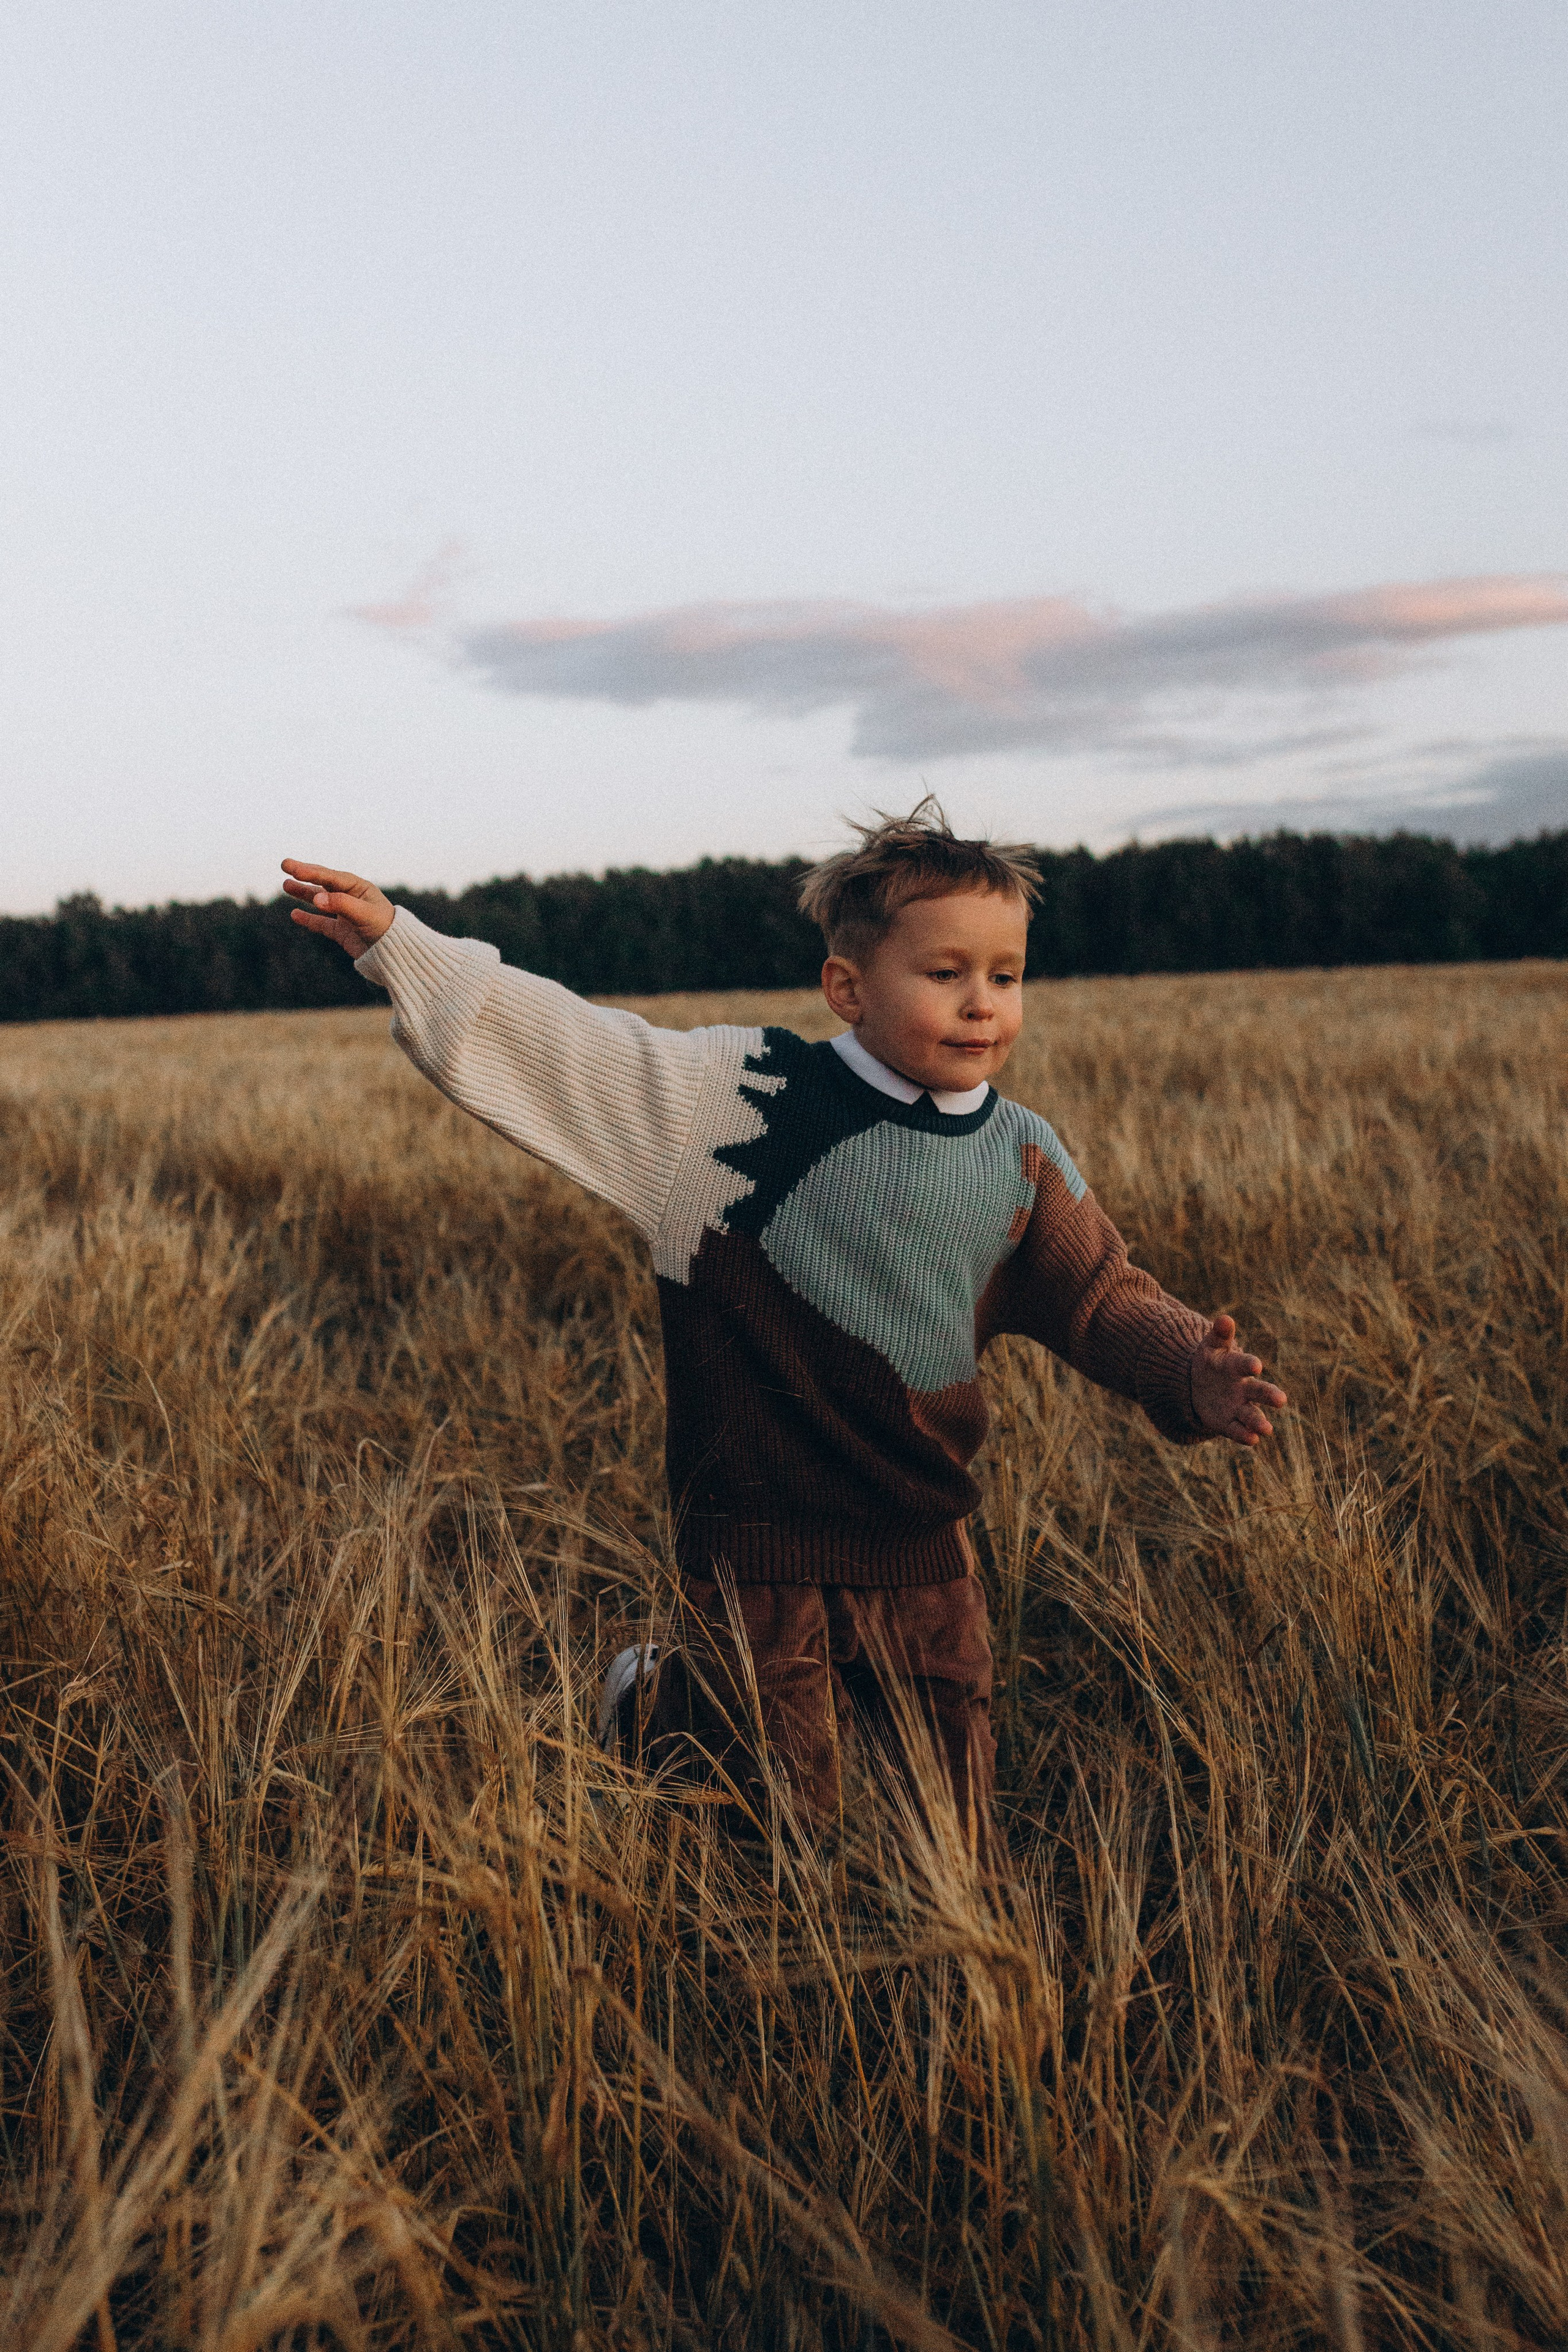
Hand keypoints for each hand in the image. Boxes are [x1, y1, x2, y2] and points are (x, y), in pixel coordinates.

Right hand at [281, 861, 394, 955]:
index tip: (293, 868)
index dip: (311, 871)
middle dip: (304, 875)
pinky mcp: (341, 931)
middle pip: (323, 883)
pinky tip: (295, 914)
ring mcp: (345, 914)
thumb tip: (315, 899)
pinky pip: (321, 923)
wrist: (396, 953)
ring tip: (286, 885)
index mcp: (359, 888)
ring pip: (319, 901)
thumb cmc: (385, 928)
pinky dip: (309, 919)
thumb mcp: (364, 914)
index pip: (330, 876)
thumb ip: (340, 904)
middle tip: (284, 865)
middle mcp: (350, 897)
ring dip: (303, 893)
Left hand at [1188, 1313, 1286, 1445]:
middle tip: (1281, 1400)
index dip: (1249, 1364)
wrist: (1200, 1384)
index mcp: (1237, 1367)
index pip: (1244, 1364)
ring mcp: (1238, 1407)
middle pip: (1259, 1392)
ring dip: (1259, 1422)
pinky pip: (1237, 1431)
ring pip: (1252, 1415)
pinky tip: (1252, 1440)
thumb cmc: (1211, 1362)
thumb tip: (1224, 1319)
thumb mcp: (1211, 1347)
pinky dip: (1245, 1435)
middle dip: (1269, 1395)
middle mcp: (1243, 1389)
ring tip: (1267, 1430)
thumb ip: (1219, 1334)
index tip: (1256, 1366)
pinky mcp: (1228, 1424)